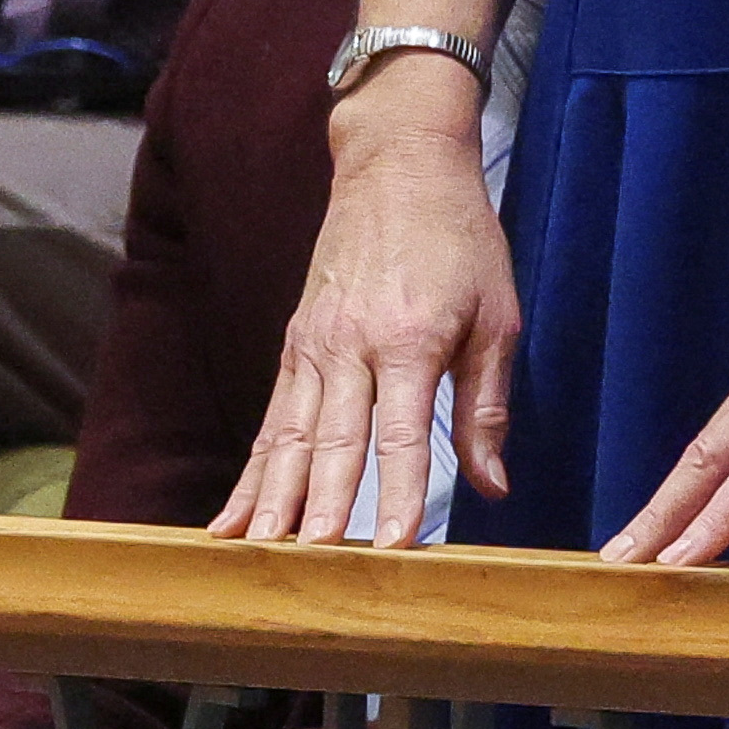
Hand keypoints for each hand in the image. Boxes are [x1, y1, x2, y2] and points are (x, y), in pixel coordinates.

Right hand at [216, 97, 516, 548]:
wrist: (398, 161)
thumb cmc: (460, 238)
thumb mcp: (497, 312)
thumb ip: (487, 404)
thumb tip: (494, 487)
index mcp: (412, 337)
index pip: (403, 432)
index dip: (399, 493)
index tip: (392, 549)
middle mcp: (353, 343)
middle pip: (335, 441)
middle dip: (322, 508)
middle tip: (310, 567)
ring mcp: (315, 343)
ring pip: (291, 436)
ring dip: (273, 499)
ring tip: (257, 555)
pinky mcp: (295, 343)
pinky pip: (273, 417)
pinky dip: (252, 470)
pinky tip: (230, 519)